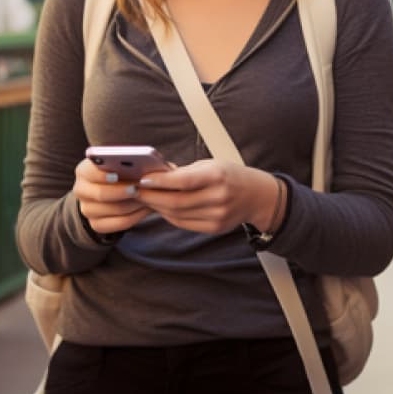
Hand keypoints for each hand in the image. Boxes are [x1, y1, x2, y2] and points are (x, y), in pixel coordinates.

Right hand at [71, 158, 152, 235]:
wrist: (109, 189)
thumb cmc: (118, 170)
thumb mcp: (117, 162)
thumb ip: (122, 161)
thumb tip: (138, 164)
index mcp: (83, 171)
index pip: (91, 173)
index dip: (104, 175)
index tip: (118, 175)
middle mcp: (81, 191)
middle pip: (101, 194)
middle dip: (123, 191)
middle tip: (138, 188)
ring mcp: (87, 210)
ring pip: (114, 210)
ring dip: (135, 203)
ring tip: (149, 196)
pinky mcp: (97, 224)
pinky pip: (120, 223)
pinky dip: (136, 216)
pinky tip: (147, 208)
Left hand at [135, 160, 278, 234]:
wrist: (257, 196)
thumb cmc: (229, 175)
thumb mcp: (210, 165)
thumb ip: (184, 172)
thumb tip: (154, 174)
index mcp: (218, 176)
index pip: (183, 182)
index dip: (160, 182)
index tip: (142, 179)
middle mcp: (219, 198)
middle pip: (176, 202)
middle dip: (152, 197)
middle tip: (135, 191)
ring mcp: (218, 216)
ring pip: (177, 215)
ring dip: (157, 207)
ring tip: (145, 198)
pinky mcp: (215, 228)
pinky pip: (184, 224)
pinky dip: (170, 216)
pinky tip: (162, 208)